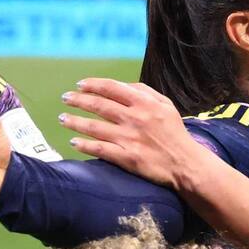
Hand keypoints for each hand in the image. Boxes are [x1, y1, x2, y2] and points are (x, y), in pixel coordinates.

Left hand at [59, 78, 209, 190]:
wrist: (186, 164)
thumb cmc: (175, 133)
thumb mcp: (166, 105)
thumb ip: (145, 92)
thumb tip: (122, 86)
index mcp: (144, 103)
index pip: (112, 88)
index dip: (92, 85)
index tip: (79, 85)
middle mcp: (135, 119)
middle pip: (99, 105)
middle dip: (78, 100)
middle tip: (65, 98)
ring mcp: (129, 139)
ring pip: (95, 127)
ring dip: (75, 122)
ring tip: (63, 119)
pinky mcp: (127, 158)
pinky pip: (100, 149)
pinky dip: (84, 145)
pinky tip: (74, 142)